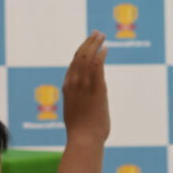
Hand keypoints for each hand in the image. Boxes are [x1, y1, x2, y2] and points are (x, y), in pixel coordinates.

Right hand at [61, 31, 109, 147]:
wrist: (84, 139)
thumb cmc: (81, 132)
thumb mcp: (77, 113)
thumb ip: (80, 104)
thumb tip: (87, 106)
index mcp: (67, 88)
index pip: (73, 64)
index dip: (81, 52)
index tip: (89, 45)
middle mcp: (74, 83)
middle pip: (79, 56)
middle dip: (88, 42)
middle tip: (96, 33)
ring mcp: (84, 85)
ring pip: (87, 56)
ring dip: (95, 43)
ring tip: (101, 35)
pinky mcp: (97, 88)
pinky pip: (97, 65)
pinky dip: (101, 54)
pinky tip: (106, 49)